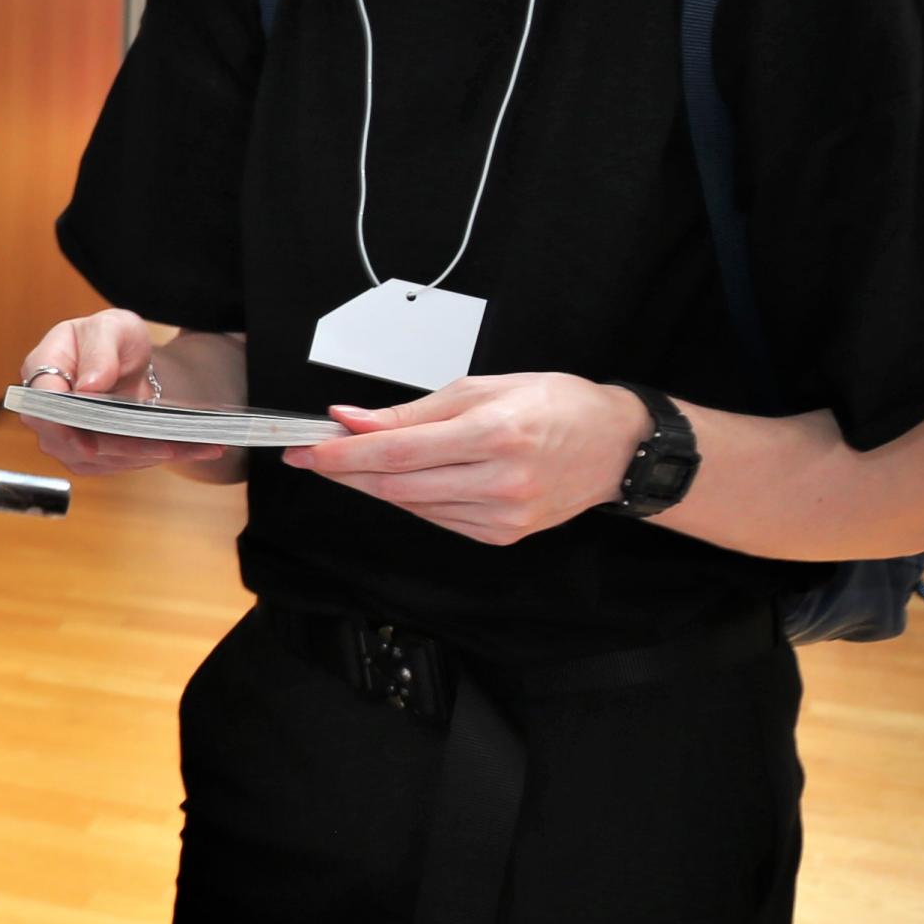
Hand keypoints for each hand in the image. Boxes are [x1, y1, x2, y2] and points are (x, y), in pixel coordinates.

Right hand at [15, 309, 229, 475]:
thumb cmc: (113, 338)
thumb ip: (100, 351)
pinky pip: (114, 464)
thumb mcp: (113, 328)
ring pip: (96, 458)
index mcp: (42, 367)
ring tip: (185, 446)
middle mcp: (45, 408)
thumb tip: (88, 387)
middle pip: (67, 441)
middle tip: (164, 446)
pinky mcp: (86, 454)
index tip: (90, 441)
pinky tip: (183, 449)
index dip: (61, 425)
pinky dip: (149, 459)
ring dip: (141, 455)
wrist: (126, 362)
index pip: (39, 403)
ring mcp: (62, 435)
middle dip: (117, 447)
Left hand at [282, 373, 648, 545]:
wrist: (617, 446)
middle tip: (313, 455)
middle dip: (345, 471)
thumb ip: (412, 412)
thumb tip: (352, 420)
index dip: (342, 454)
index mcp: (494, 434)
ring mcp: (503, 514)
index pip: (396, 451)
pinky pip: (437, 519)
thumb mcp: (481, 389)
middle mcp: (500, 481)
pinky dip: (410, 499)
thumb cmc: (555, 404)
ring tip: (354, 461)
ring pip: (412, 505)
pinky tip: (403, 479)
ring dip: (374, 484)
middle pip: (396, 484)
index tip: (306, 449)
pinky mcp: (503, 535)